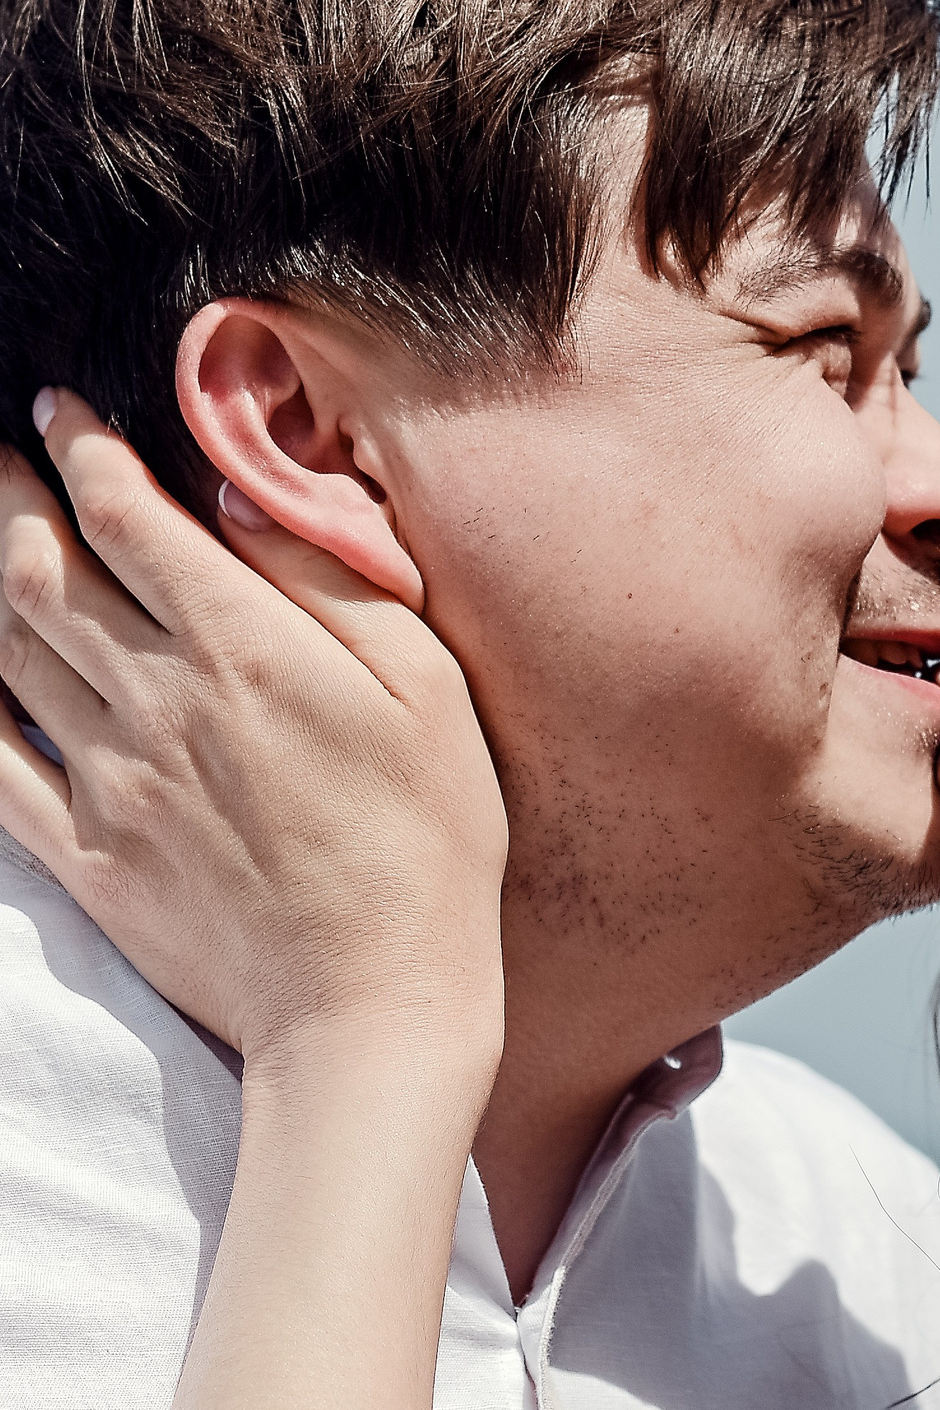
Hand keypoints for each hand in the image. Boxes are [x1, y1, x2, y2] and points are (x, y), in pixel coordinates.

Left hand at [0, 389, 506, 1082]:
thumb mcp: (426, 689)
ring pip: (7, 651)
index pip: (129, 518)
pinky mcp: (85, 851)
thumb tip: (251, 500)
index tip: (62, 411)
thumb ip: (334, 584)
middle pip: (42, 571)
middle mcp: (156, 700)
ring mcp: (108, 778)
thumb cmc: (428, 838)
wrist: (370, 997)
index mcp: (243, 648)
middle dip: (10, 496)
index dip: (84, 452)